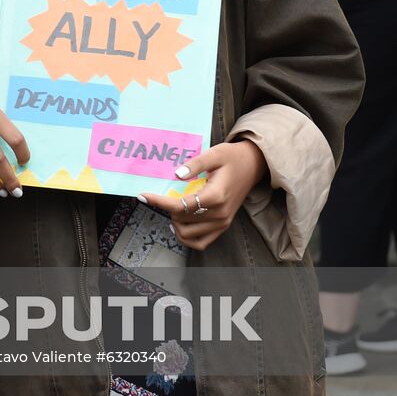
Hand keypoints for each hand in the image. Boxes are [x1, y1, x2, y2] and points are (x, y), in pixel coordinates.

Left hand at [140, 140, 267, 250]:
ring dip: (175, 223)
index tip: (143, 195)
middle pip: (182, 220)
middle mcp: (219, 214)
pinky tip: (179, 224)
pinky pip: (201, 242)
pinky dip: (187, 237)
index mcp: (216, 196)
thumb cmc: (233, 158)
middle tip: (163, 195)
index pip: (180, 206)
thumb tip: (176, 174)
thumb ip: (194, 164)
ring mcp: (222, 222)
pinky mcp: (223, 226)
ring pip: (188, 235)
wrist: (253, 165)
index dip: (158, 202)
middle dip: (167, 209)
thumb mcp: (214, 154)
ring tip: (173, 208)